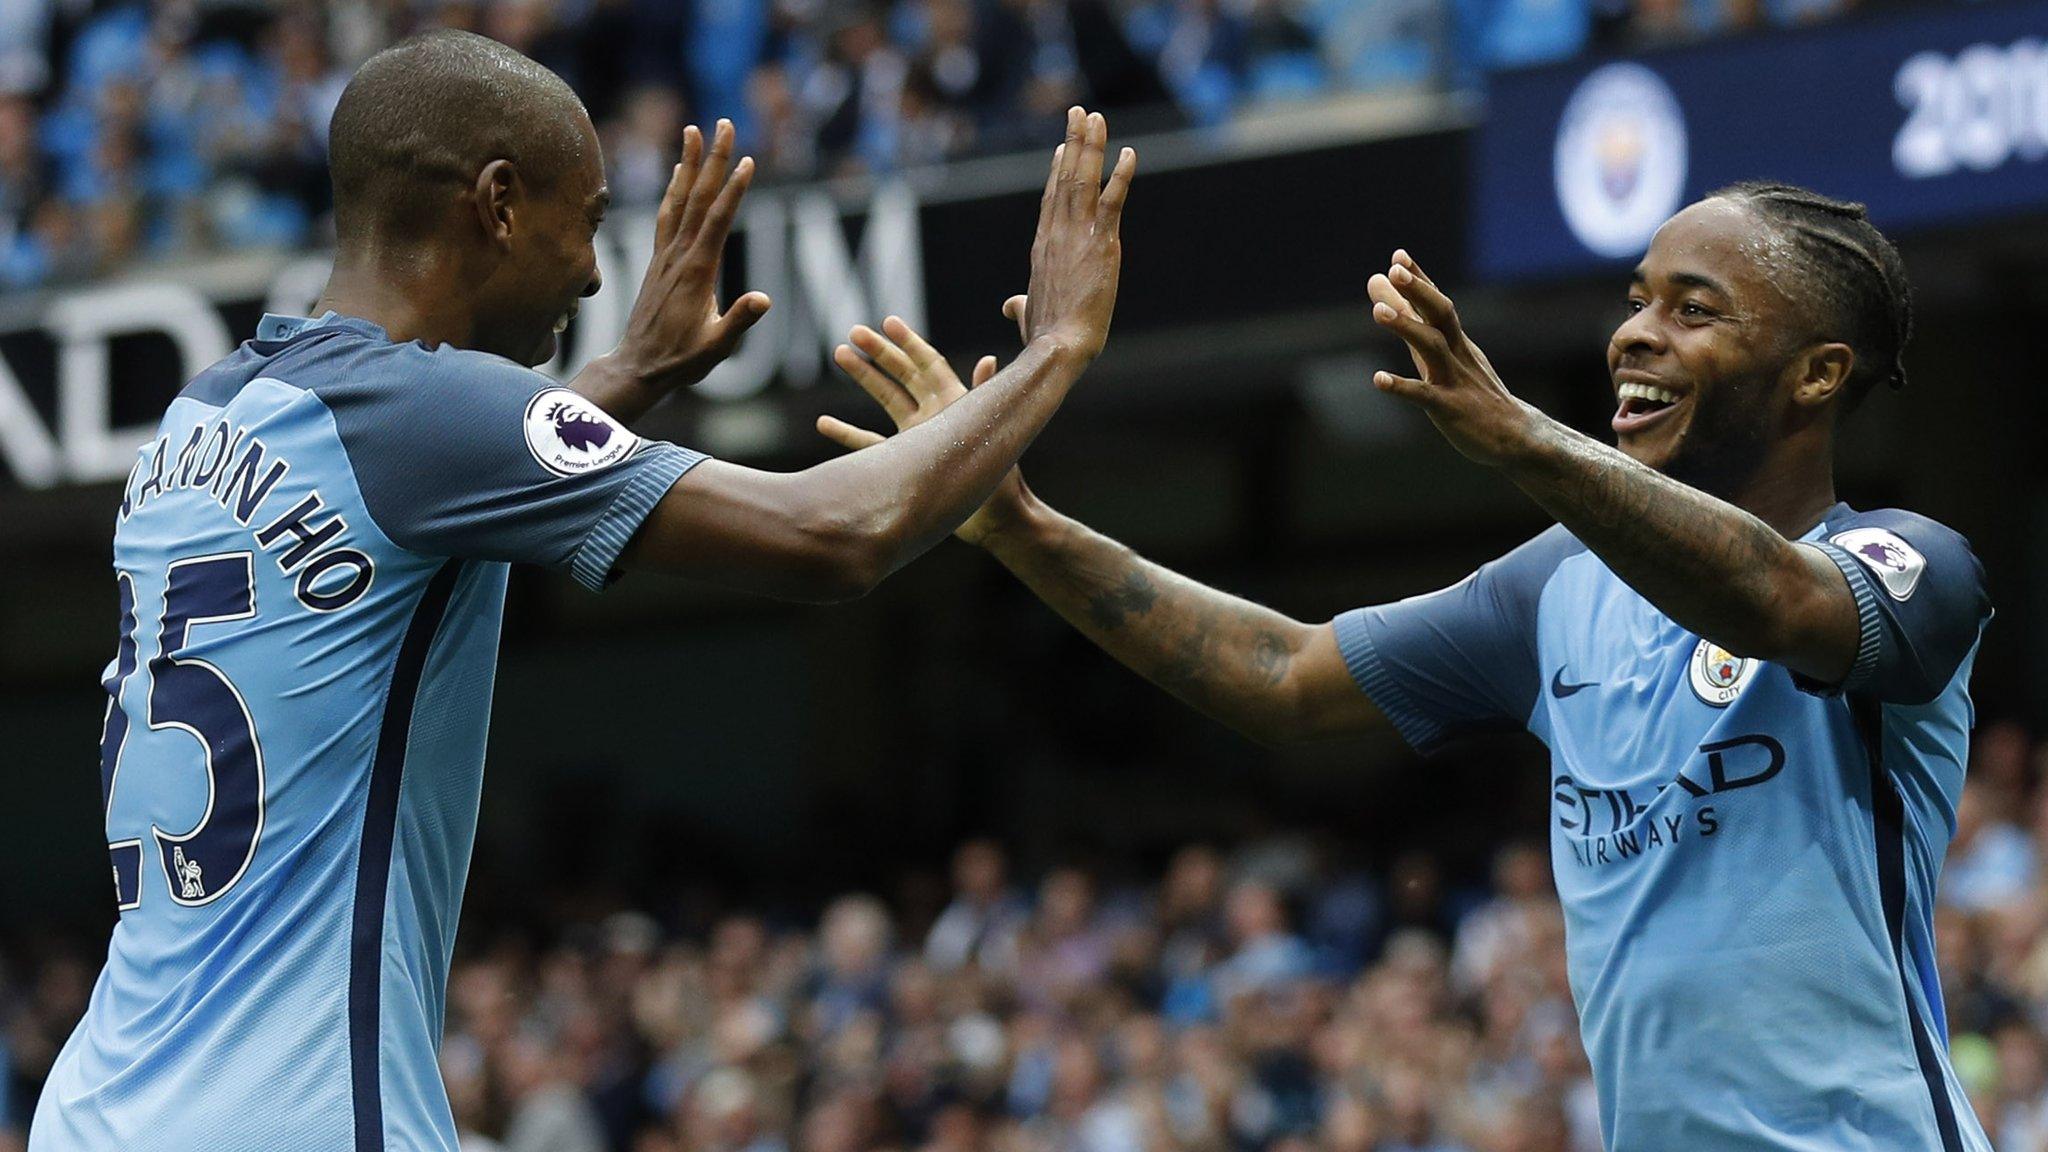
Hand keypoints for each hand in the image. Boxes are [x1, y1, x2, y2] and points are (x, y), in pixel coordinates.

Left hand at [613, 120, 772, 390]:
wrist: (637, 367)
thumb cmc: (680, 361)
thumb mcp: (715, 348)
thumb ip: (738, 321)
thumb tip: (764, 299)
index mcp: (696, 272)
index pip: (717, 221)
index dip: (733, 190)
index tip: (746, 160)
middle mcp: (678, 256)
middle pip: (697, 198)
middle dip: (712, 160)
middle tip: (724, 124)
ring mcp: (665, 256)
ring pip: (678, 200)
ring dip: (688, 164)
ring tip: (694, 130)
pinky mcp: (658, 261)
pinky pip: (666, 216)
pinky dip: (673, 190)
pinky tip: (677, 173)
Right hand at [815, 315, 1032, 546]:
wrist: (996, 522)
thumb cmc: (1004, 482)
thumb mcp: (992, 435)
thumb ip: (985, 396)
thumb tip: (989, 359)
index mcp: (957, 403)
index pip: (929, 364)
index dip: (910, 342)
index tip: (888, 322)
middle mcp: (935, 414)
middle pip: (903, 374)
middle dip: (879, 352)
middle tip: (853, 332)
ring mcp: (917, 436)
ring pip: (885, 399)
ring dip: (864, 377)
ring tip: (840, 354)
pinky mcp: (905, 462)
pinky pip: (869, 443)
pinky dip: (846, 433)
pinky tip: (823, 423)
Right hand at [1023, 107, 1135, 359]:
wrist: (1058, 346)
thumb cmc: (1045, 337)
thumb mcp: (1028, 315)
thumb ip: (1020, 305)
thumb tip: (1011, 306)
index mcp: (1043, 248)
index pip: (1051, 201)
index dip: (1058, 171)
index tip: (1064, 148)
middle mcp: (1057, 233)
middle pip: (1064, 178)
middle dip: (1073, 142)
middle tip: (1079, 113)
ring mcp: (1077, 235)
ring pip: (1084, 180)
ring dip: (1091, 145)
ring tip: (1096, 117)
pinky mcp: (1101, 244)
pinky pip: (1112, 202)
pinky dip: (1121, 176)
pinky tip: (1129, 154)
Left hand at [1367, 251, 1540, 468]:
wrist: (1514, 436)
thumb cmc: (1473, 393)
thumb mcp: (1440, 355)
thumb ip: (1410, 323)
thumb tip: (1381, 288)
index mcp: (1456, 341)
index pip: (1438, 303)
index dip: (1420, 279)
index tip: (1399, 256)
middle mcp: (1457, 354)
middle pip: (1442, 314)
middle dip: (1420, 291)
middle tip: (1396, 270)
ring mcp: (1455, 380)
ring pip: (1433, 347)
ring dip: (1407, 327)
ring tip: (1378, 312)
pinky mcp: (1450, 409)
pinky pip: (1425, 395)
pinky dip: (1402, 386)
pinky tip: (1378, 379)